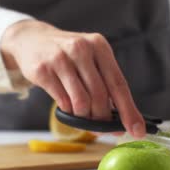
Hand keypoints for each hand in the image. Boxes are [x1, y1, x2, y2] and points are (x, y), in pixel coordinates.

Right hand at [0, 20, 145, 137]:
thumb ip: (105, 83)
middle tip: (102, 129)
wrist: (31, 39)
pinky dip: (68, 110)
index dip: (129, 110)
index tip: (137, 130)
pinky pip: (62, 101)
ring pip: (81, 101)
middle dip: (102, 118)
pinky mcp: (43, 70)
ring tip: (82, 116)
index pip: (118, 83)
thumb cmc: (68, 55)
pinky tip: (67, 106)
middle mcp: (81, 49)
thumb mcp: (90, 58)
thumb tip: (122, 118)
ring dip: (84, 116)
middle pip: (100, 95)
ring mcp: (60, 59)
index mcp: (99, 46)